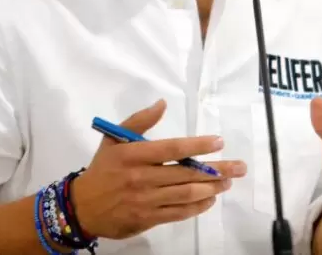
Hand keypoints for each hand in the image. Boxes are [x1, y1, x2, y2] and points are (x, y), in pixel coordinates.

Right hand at [70, 99, 245, 239]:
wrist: (83, 207)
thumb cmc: (103, 169)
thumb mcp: (113, 138)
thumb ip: (139, 121)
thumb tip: (162, 104)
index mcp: (133, 155)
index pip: (171, 148)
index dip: (197, 145)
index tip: (219, 141)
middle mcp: (141, 178)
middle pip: (185, 173)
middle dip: (216, 169)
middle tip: (239, 166)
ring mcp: (145, 200)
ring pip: (185, 195)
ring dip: (211, 188)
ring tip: (227, 181)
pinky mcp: (148, 219)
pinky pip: (178, 213)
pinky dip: (197, 207)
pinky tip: (210, 199)